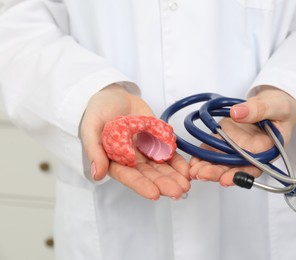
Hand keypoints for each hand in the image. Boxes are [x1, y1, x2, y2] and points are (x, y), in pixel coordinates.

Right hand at [80, 84, 189, 199]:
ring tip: (186, 185)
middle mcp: (132, 160)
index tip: (155, 194)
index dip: (141, 185)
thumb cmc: (98, 111)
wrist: (115, 95)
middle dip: (164, 184)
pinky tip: (187, 171)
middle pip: (149, 175)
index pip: (129, 177)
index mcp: (114, 161)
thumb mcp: (90, 127)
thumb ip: (94, 150)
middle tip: (178, 192)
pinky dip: (178, 162)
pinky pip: (169, 154)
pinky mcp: (157, 142)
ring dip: (174, 177)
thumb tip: (97, 174)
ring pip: (162, 168)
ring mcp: (146, 152)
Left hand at [189, 85, 295, 185]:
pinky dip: (202, 155)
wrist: (273, 104)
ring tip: (194, 171)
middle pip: (234, 168)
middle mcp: (250, 153)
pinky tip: (193, 161)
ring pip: (221, 161)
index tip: (226, 179)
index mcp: (267, 151)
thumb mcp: (276, 107)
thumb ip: (259, 110)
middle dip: (217, 173)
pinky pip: (213, 148)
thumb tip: (238, 113)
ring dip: (207, 168)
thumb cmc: (280, 108)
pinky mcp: (225, 138)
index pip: (253, 168)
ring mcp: (236, 147)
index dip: (240, 175)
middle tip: (202, 174)